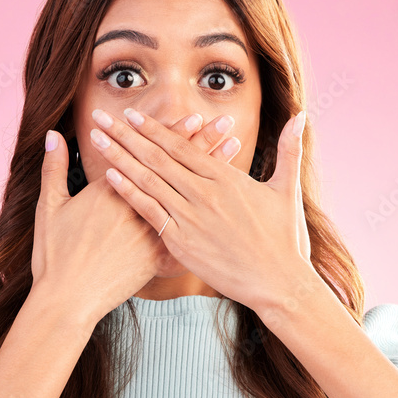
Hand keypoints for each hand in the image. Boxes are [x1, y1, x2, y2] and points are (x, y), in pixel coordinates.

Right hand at [31, 112, 247, 323]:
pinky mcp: (156, 260)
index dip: (173, 135)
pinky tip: (230, 211)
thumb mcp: (50, 208)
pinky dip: (209, 223)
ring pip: (189, 199)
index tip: (195, 117)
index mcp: (112, 192)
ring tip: (234, 153)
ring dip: (213, 177)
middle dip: (203, 145)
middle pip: (177, 171)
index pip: (149, 156)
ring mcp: (149, 235)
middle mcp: (137, 209)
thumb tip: (52, 136)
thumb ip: (54, 169)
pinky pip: (188, 240)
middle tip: (225, 124)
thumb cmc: (54, 256)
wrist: (66, 301)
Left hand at [86, 106, 312, 312]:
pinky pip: (150, 212)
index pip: (182, 146)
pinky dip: (130, 193)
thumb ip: (288, 149)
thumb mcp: (288, 190)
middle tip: (101, 116)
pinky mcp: (183, 243)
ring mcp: (192, 218)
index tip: (131, 114)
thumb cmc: (285, 239)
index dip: (153, 128)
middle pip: (158, 157)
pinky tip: (110, 178)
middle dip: (126, 134)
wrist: (280, 283)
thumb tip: (300, 115)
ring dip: (120, 157)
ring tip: (97, 139)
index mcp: (227, 178)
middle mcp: (206, 193)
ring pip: (148, 180)